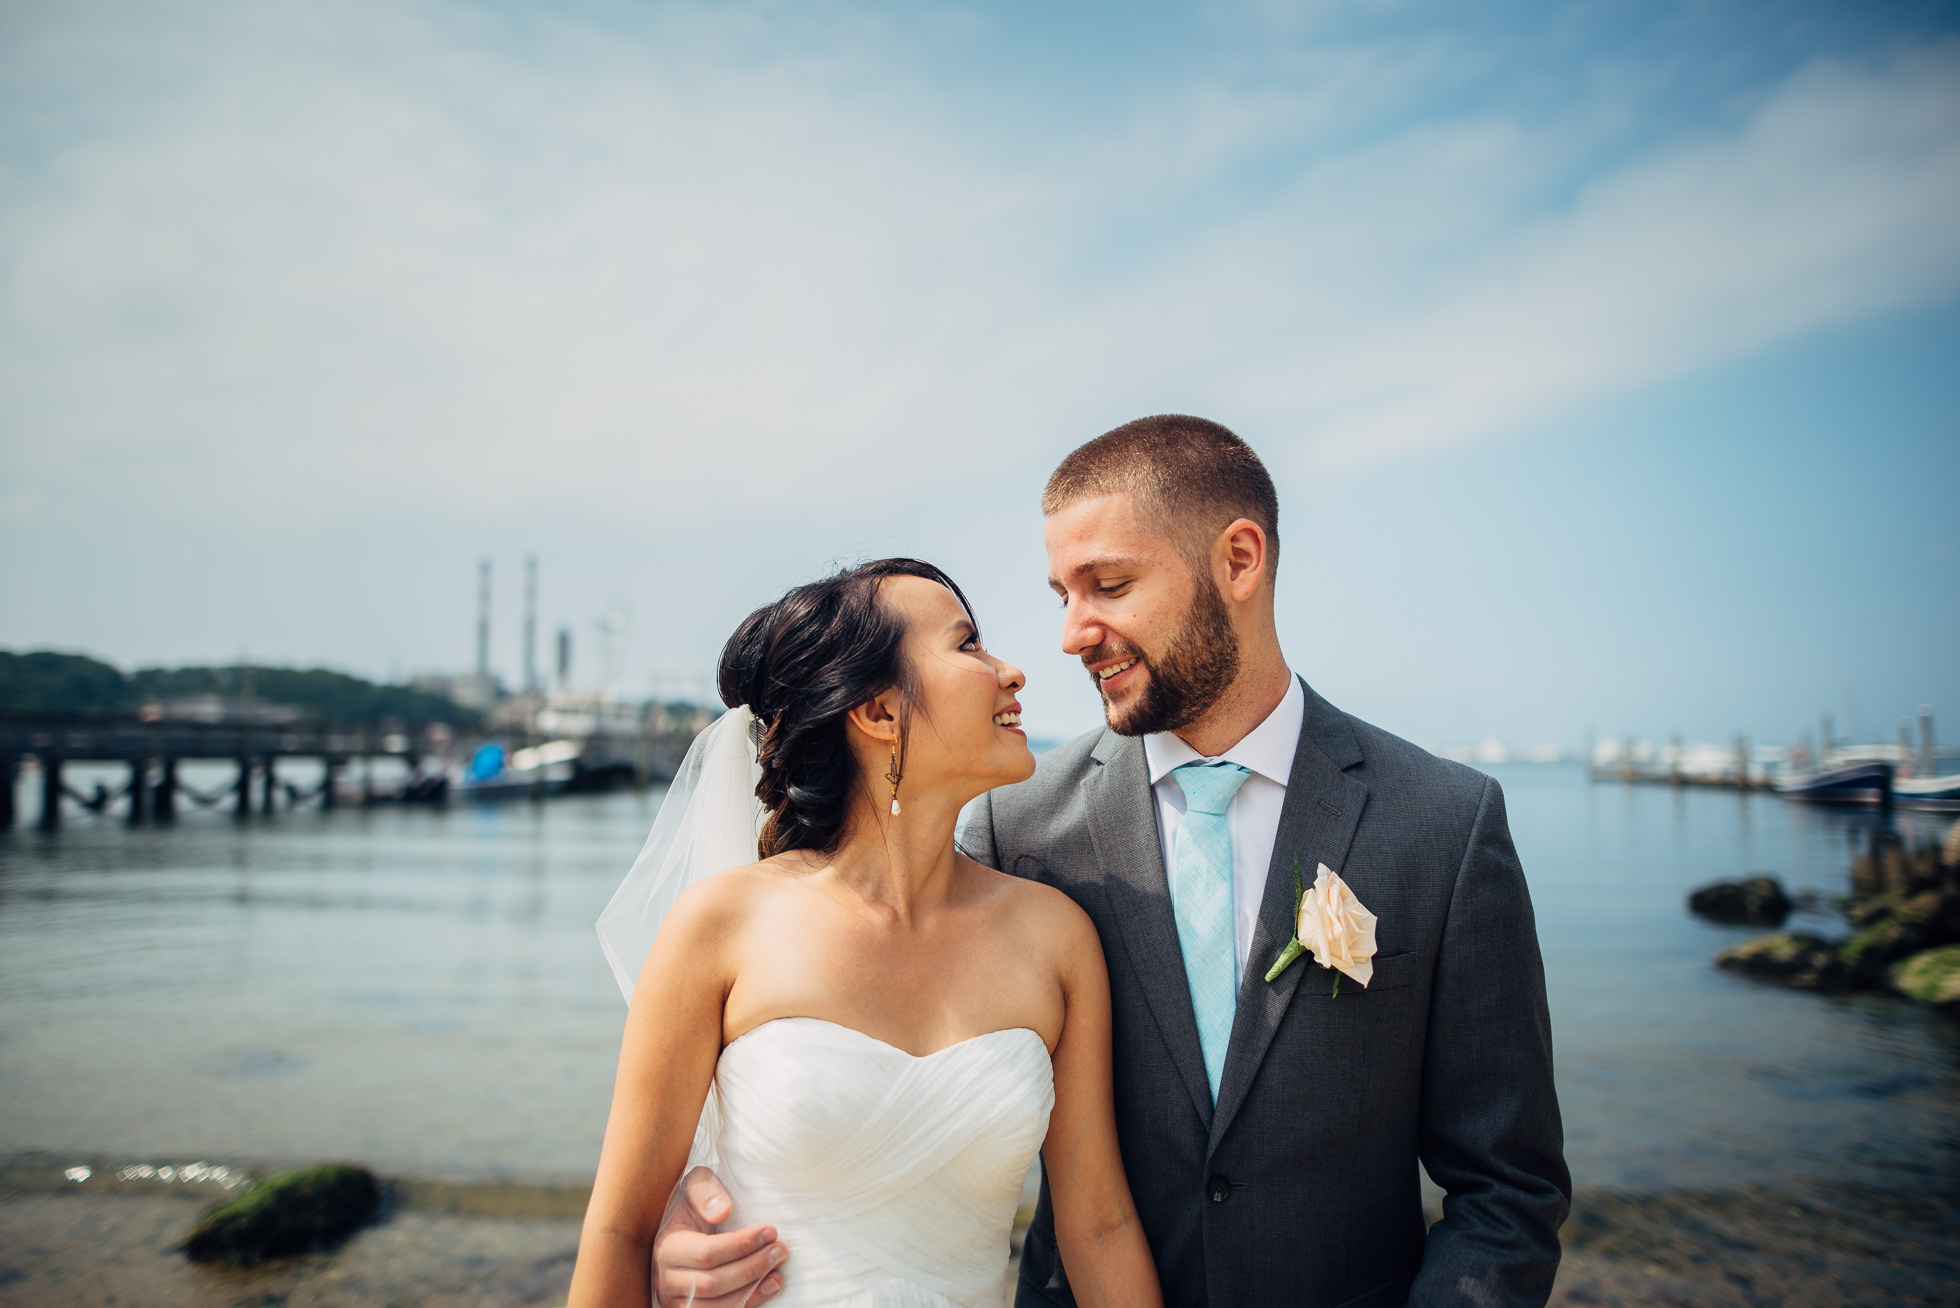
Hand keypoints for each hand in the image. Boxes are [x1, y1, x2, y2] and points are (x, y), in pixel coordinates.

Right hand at [651, 1166, 787, 1307]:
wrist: (683, 1226)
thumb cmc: (695, 1204)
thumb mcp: (695, 1184)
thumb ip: (705, 1191)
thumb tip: (722, 1212)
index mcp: (667, 1246)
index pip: (705, 1254)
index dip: (740, 1245)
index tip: (770, 1231)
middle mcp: (665, 1279)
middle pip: (711, 1284)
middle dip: (751, 1269)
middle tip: (780, 1251)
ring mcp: (674, 1300)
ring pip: (712, 1307)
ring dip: (750, 1293)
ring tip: (778, 1276)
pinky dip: (743, 1306)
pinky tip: (765, 1291)